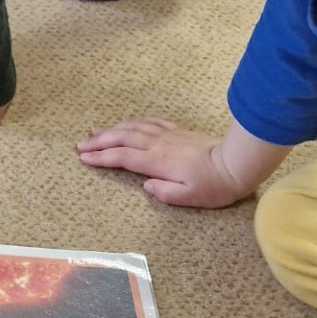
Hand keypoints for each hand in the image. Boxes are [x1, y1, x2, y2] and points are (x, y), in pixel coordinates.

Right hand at [77, 118, 251, 207]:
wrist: (236, 164)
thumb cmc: (214, 185)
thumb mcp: (189, 197)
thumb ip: (165, 193)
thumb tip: (146, 185)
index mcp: (157, 161)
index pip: (122, 157)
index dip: (101, 157)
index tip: (84, 158)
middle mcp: (158, 144)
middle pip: (121, 138)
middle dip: (99, 141)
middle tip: (80, 144)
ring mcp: (167, 134)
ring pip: (132, 127)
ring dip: (111, 129)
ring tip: (95, 131)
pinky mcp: (176, 131)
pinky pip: (149, 121)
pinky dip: (133, 121)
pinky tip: (126, 122)